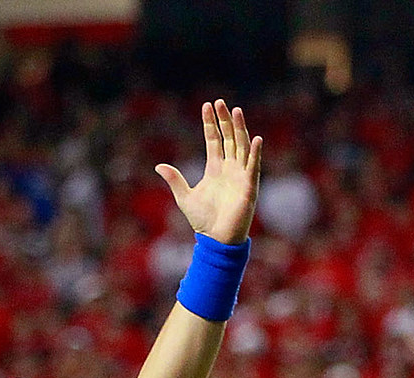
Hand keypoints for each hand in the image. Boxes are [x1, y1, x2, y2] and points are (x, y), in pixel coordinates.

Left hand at [156, 100, 263, 245]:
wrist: (216, 239)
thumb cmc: (203, 220)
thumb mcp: (185, 197)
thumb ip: (175, 179)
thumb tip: (158, 166)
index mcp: (215, 168)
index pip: (214, 139)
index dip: (211, 123)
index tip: (207, 106)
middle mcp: (229, 168)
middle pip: (229, 138)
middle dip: (225, 120)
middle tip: (221, 102)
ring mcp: (240, 175)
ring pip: (241, 146)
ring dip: (240, 129)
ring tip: (236, 111)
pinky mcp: (249, 186)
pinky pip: (253, 166)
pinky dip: (254, 153)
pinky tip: (255, 139)